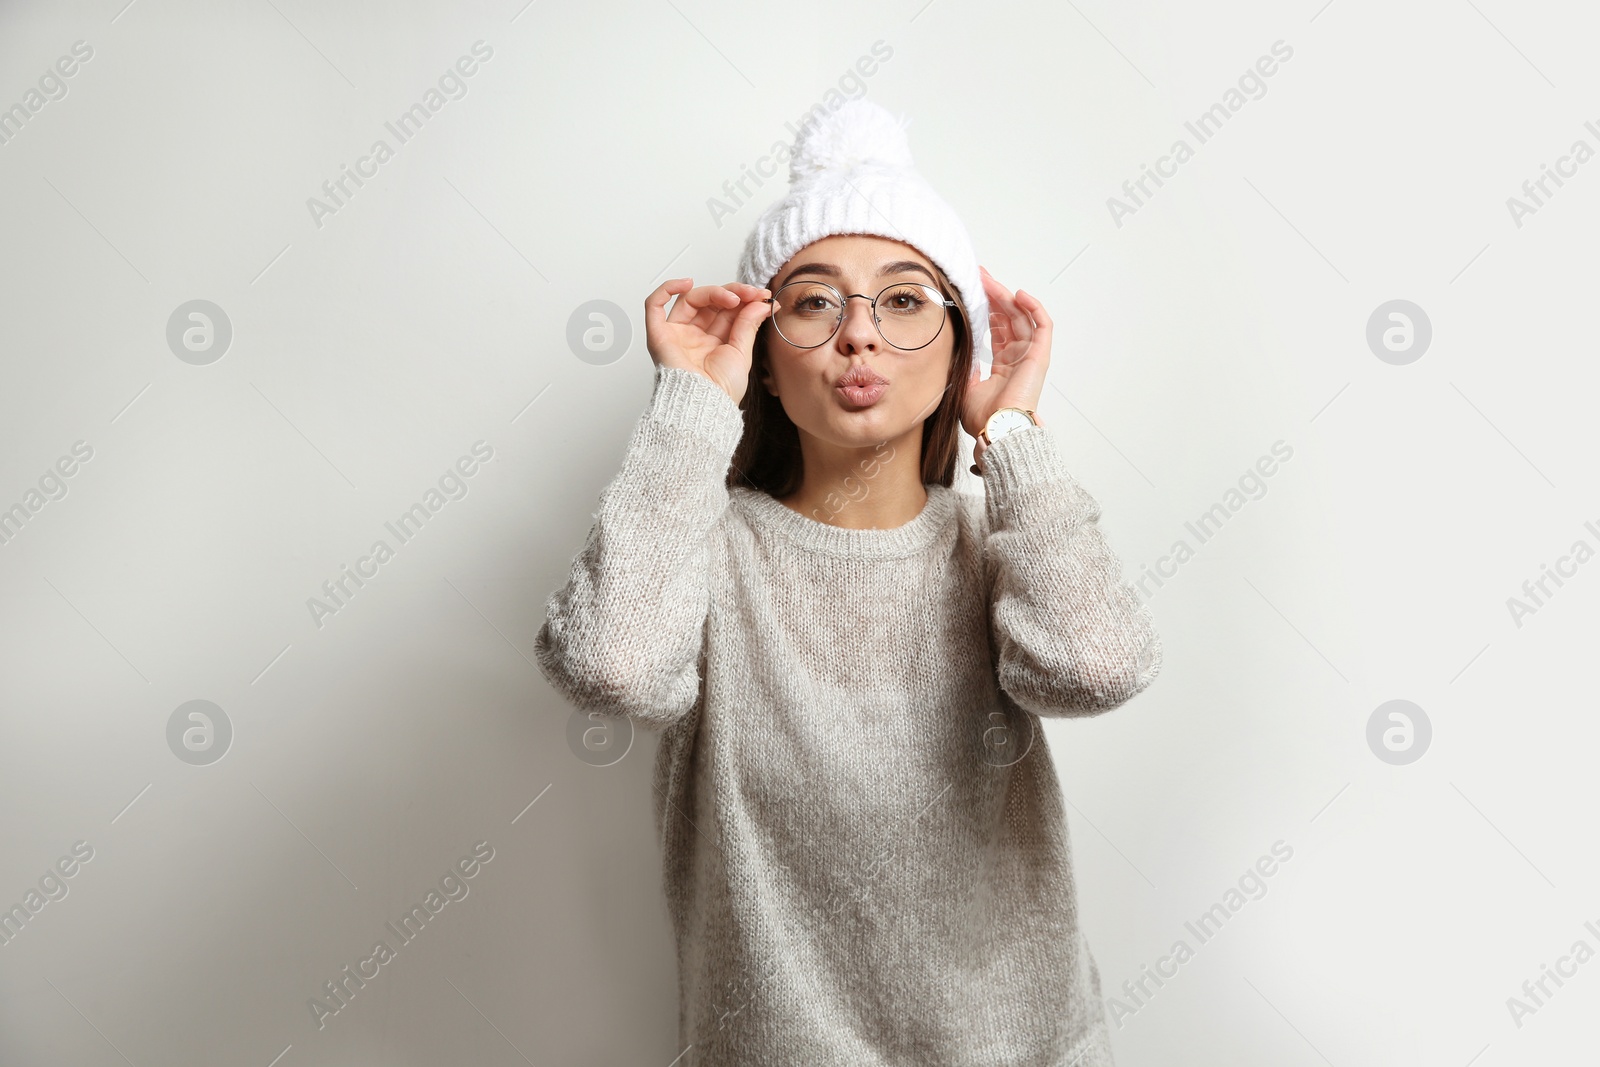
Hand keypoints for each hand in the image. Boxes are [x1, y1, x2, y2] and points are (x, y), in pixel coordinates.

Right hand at [645, 278, 770, 404]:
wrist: (705, 406)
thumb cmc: (720, 391)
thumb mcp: (742, 352)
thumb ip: (748, 324)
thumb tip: (761, 303)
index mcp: (714, 340)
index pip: (726, 309)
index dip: (743, 299)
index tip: (762, 296)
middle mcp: (695, 335)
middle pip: (710, 301)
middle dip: (733, 293)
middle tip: (752, 294)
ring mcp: (676, 333)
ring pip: (690, 299)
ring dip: (713, 291)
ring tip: (733, 297)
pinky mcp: (659, 335)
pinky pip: (653, 306)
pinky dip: (666, 289)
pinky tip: (685, 283)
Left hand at [963, 265, 1050, 440]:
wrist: (996, 428)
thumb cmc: (982, 417)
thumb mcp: (964, 386)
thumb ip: (964, 365)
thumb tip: (956, 348)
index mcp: (1003, 366)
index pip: (996, 330)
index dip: (985, 310)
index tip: (971, 293)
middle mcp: (1018, 358)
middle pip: (1008, 318)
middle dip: (993, 296)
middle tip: (978, 278)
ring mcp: (1029, 356)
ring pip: (1021, 317)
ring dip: (1006, 296)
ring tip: (989, 281)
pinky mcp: (1039, 356)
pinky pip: (1042, 325)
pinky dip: (1034, 307)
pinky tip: (1018, 294)